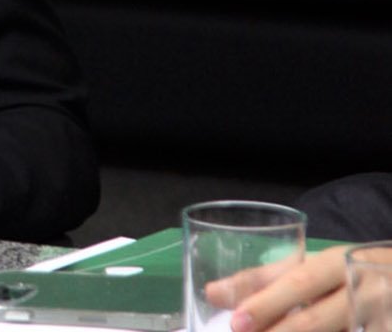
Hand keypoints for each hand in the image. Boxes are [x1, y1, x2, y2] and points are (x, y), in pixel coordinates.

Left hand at [208, 246, 351, 331]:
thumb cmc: (350, 272)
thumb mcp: (315, 267)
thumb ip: (265, 279)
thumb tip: (211, 292)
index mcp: (339, 262)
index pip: (299, 282)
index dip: (267, 303)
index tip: (236, 321)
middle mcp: (363, 290)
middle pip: (316, 319)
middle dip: (278, 331)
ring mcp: (381, 318)